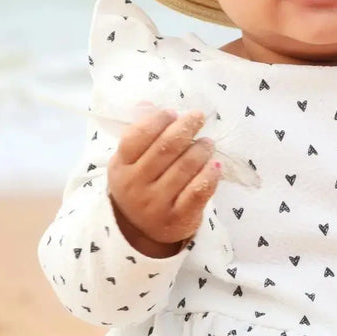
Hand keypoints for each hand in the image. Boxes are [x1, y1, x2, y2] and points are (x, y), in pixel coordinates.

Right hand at [107, 107, 220, 257]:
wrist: (141, 231)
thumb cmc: (140, 183)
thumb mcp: (131, 160)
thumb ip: (139, 131)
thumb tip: (148, 104)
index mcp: (121, 166)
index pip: (137, 137)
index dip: (156, 120)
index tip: (172, 112)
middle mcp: (135, 186)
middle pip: (165, 149)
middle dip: (185, 128)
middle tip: (198, 117)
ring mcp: (156, 205)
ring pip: (185, 168)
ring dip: (201, 149)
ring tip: (208, 142)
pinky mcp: (178, 219)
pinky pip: (198, 191)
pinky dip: (210, 174)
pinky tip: (215, 165)